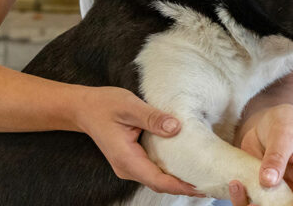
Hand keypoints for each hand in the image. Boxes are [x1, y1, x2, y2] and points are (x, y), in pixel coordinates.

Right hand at [73, 86, 202, 196]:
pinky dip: (168, 172)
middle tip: (209, 184)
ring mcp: (128, 165)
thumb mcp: (129, 106)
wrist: (83, 108)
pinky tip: (184, 166)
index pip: (157, 180)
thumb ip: (152, 118)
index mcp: (126, 158)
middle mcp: (126, 167)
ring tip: (202, 176)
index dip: (180, 185)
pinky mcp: (131, 160)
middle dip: (183, 186)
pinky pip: (152, 171)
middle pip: (159, 184)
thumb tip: (175, 127)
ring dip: (177, 180)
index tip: (201, 187)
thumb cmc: (104, 105)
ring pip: (156, 179)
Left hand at [230, 104, 292, 205]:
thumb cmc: (285, 123)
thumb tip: (269, 181)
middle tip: (256, 204)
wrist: (269, 121)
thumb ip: (277, 156)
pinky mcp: (263, 189)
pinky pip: (253, 200)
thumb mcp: (283, 134)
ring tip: (240, 190)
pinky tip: (235, 185)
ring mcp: (280, 190)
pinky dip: (242, 198)